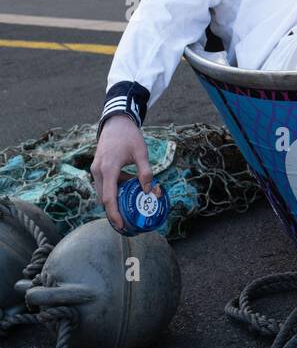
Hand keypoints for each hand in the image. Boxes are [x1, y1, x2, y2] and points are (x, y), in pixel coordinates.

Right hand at [91, 116, 157, 230]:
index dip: (114, 214)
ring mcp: (95, 170)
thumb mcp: (141, 152)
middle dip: (114, 211)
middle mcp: (98, 171)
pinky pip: (105, 185)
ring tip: (132, 203)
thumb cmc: (129, 136)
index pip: (109, 198)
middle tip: (129, 221)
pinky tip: (129, 186)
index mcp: (108, 169)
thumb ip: (145, 172)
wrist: (116, 122)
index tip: (121, 225)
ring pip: (103, 192)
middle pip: (104, 199)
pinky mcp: (97, 168)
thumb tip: (149, 191)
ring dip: (115, 199)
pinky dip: (114, 189)